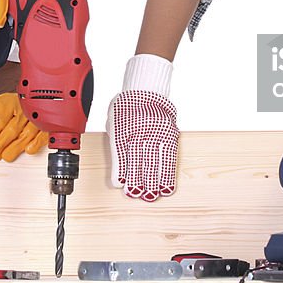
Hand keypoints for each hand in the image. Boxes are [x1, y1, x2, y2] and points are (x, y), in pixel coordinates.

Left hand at [0, 93, 48, 161]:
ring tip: (6, 156)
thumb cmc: (4, 110)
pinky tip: (28, 150)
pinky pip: (43, 135)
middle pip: (12, 130)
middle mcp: (23, 108)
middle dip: (0, 146)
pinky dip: (36, 144)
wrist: (21, 104)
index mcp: (7, 102)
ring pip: (27, 135)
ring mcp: (36, 116)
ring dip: (15, 149)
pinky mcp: (46, 124)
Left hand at [106, 54, 178, 200]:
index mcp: (123, 126)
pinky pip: (169, 156)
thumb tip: (120, 169)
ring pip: (155, 160)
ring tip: (152, 195)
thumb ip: (116, 142)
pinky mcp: (169, 133)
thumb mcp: (113, 120)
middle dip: (137, 179)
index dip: (121, 170)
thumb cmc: (126, 106)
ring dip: (153, 180)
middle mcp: (141, 129)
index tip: (120, 184)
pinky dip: (168, 172)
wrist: (146, 87)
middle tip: (136, 194)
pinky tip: (166, 185)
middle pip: (139, 159)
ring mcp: (156, 131)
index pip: (121, 152)